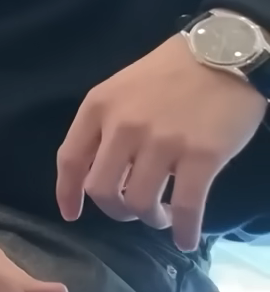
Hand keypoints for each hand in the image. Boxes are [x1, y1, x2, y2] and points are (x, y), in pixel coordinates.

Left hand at [56, 34, 267, 248]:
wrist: (223, 52)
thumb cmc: (171, 70)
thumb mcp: (121, 88)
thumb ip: (107, 124)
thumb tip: (101, 168)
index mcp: (98, 107)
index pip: (70, 160)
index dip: (68, 193)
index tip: (71, 213)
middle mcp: (123, 127)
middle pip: (101, 189)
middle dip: (114, 210)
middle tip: (131, 210)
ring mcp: (161, 143)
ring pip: (139, 202)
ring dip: (149, 218)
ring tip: (160, 216)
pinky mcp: (201, 156)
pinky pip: (185, 208)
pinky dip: (184, 230)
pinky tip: (186, 239)